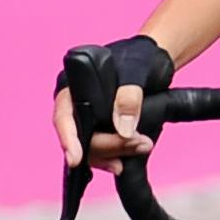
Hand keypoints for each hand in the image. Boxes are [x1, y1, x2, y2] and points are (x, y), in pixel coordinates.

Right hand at [53, 35, 174, 170]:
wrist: (155, 61)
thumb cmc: (141, 57)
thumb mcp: (137, 69)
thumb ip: (129, 95)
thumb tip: (123, 129)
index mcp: (74, 86)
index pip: (64, 116)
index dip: (68, 139)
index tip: (74, 158)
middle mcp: (76, 105)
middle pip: (80, 137)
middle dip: (107, 146)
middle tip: (141, 144)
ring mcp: (90, 119)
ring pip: (91, 148)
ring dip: (113, 154)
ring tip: (143, 147)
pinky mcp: (104, 130)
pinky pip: (103, 150)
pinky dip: (115, 156)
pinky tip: (125, 162)